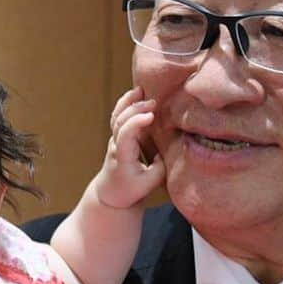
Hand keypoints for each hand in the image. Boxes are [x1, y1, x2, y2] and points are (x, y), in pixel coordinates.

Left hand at [92, 87, 164, 209]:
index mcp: (122, 157)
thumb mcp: (151, 183)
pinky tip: (135, 94)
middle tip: (153, 102)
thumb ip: (161, 166)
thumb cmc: (130, 190)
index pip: (125, 135)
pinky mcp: (117, 136)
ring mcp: (114, 139)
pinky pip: (117, 116)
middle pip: (119, 122)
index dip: (136, 122)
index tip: (151, 116)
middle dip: (135, 109)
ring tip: (140, 90)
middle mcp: (115, 146)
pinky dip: (125, 103)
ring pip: (116, 117)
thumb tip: (171, 147)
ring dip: (127, 102)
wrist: (111, 193)